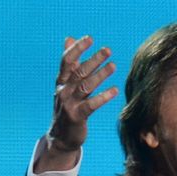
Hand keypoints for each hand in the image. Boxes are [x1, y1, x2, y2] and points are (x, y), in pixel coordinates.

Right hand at [35, 36, 117, 171]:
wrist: (61, 137)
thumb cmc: (68, 108)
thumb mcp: (66, 85)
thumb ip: (69, 63)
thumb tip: (68, 38)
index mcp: (61, 82)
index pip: (66, 61)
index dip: (77, 48)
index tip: (89, 38)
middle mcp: (63, 90)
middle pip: (78, 71)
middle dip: (93, 59)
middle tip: (108, 50)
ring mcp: (68, 104)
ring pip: (85, 86)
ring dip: (100, 75)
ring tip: (113, 66)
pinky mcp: (76, 117)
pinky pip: (91, 105)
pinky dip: (103, 97)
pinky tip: (115, 90)